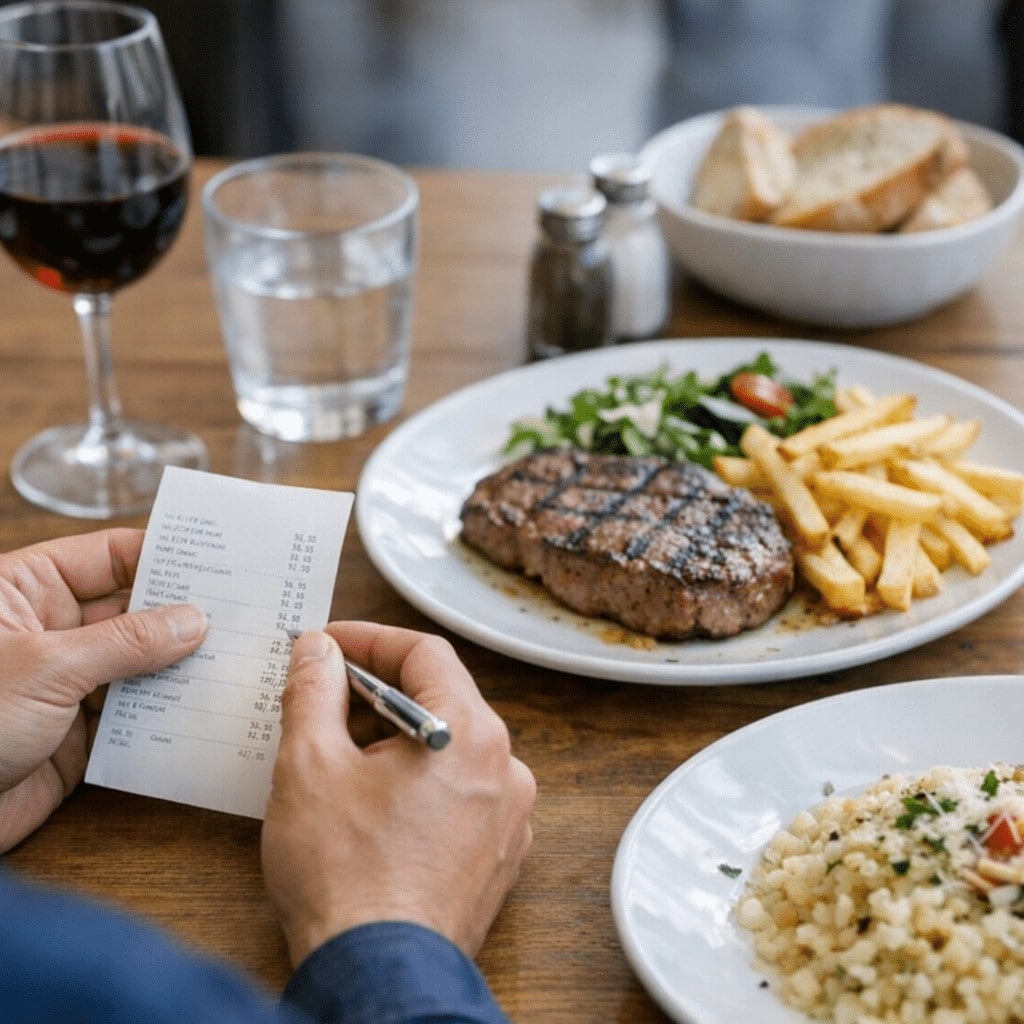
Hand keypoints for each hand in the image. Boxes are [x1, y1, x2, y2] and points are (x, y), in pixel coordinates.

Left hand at [0, 529, 207, 851]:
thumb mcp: (47, 667)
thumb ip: (126, 641)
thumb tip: (192, 621)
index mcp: (27, 591)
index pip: (110, 557)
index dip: (164, 557)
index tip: (220, 562)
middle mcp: (51, 631)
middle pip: (133, 610)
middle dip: (184, 615)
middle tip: (244, 614)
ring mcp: (67, 683)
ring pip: (141, 664)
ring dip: (182, 667)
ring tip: (237, 660)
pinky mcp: (78, 734)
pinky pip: (136, 714)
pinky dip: (168, 714)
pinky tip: (205, 708)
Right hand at [261, 622, 535, 964]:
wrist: (377, 975)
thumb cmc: (345, 876)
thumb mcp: (309, 764)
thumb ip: (313, 690)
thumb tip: (318, 650)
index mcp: (470, 733)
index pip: (425, 653)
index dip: (370, 638)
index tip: (328, 643)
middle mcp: (504, 768)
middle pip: (441, 698)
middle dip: (378, 691)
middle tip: (323, 698)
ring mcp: (507, 815)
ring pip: (449, 748)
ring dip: (397, 739)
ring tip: (341, 755)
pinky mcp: (497, 854)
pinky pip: (460, 793)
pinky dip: (420, 782)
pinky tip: (374, 804)